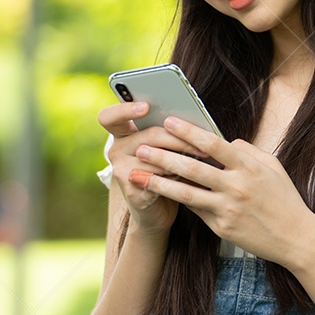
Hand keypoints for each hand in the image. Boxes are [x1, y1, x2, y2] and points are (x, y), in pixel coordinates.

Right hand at [98, 102, 204, 236]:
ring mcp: (121, 170)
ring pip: (157, 158)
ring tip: (204, 161)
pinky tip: (192, 180)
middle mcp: (117, 149)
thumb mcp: (167, 148)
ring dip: (183, 160)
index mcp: (123, 133)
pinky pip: (158, 179)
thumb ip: (171, 132)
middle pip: (149, 136)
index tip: (147, 106)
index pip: (110, 117)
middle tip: (202, 145)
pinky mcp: (132, 189)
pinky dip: (178, 179)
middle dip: (179, 139)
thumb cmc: (167, 171)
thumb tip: (196, 121)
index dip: (125, 109)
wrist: (158, 208)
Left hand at [129, 116, 314, 268]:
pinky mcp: (221, 227)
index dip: (189, 132)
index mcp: (249, 167)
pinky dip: (176, 199)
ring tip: (135, 174)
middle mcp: (236, 186)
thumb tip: (227, 140)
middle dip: (164, 155)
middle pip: (192, 168)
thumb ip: (248, 151)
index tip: (170, 121)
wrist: (295, 238)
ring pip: (185, 192)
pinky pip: (195, 209)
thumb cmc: (285, 198)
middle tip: (142, 146)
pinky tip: (158, 192)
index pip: (213, 144)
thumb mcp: (273, 167)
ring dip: (158, 182)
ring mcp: (227, 209)